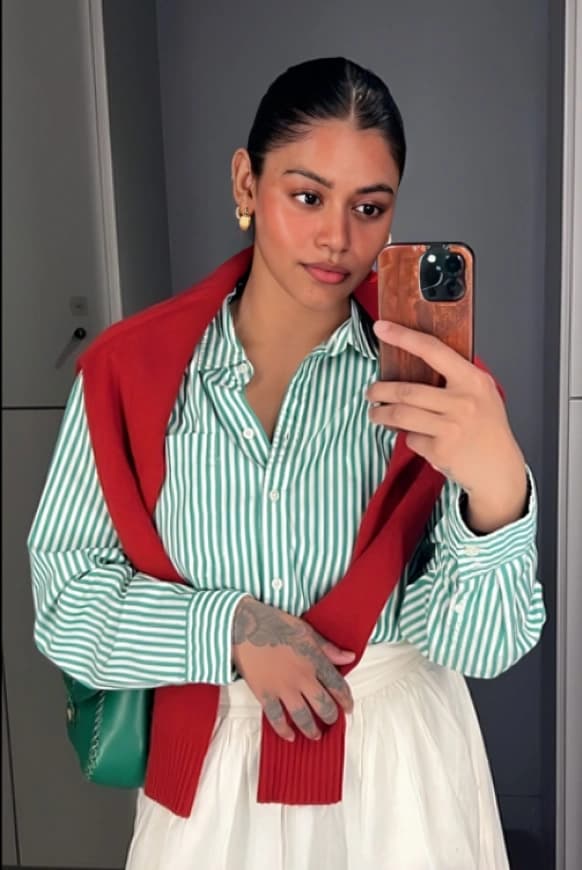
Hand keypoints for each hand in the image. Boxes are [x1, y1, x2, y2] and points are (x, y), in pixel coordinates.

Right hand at [232, 597, 354, 741]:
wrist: (243, 626)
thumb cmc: (274, 624)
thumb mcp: (306, 630)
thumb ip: (328, 648)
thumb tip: (349, 656)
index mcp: (314, 661)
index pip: (338, 686)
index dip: (346, 700)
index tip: (348, 707)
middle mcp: (301, 678)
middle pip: (324, 706)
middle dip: (331, 717)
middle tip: (332, 720)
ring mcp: (283, 688)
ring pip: (303, 717)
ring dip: (311, 729)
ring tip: (315, 734)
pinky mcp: (264, 693)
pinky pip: (276, 718)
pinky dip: (284, 730)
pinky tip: (289, 735)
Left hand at [367, 320, 527, 532]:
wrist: (500, 470)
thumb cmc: (488, 430)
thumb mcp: (482, 394)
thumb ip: (456, 379)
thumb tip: (415, 363)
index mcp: (473, 380)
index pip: (433, 350)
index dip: (404, 337)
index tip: (382, 327)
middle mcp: (463, 402)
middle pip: (406, 390)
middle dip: (379, 391)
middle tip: (371, 392)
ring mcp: (451, 427)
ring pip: (400, 415)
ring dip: (381, 415)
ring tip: (376, 414)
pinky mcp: (441, 450)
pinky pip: (411, 439)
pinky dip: (410, 438)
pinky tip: (420, 439)